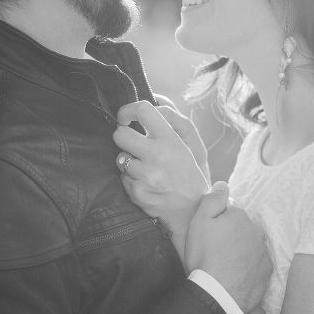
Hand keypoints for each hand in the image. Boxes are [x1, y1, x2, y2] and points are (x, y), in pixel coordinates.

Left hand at [113, 100, 209, 258]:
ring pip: (120, 158)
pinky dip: (131, 179)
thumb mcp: (189, 146)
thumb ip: (170, 123)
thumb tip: (150, 102)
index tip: (126, 116)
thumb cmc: (190, 174)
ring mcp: (145, 176)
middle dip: (123, 136)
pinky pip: (122, 177)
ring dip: (129, 161)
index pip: (143, 110)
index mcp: (171, 141)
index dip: (128, 109)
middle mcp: (157, 156)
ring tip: (146, 168)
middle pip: (120, 134)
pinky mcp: (136, 193)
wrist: (193, 211)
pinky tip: (146, 183)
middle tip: (132, 142)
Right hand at [185, 182, 270, 313]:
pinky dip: (247, 268)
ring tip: (223, 266)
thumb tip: (223, 184)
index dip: (216, 224)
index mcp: (240, 216)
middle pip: (241, 229)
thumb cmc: (205, 256)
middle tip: (214, 252)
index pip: (229, 214)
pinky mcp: (266, 272)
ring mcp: (263, 253)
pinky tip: (234, 276)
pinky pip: (255, 265)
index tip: (208, 237)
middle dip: (230, 236)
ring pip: (249, 246)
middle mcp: (256, 231)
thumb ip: (213, 199)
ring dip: (240, 252)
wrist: (218, 294)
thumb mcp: (200, 222)